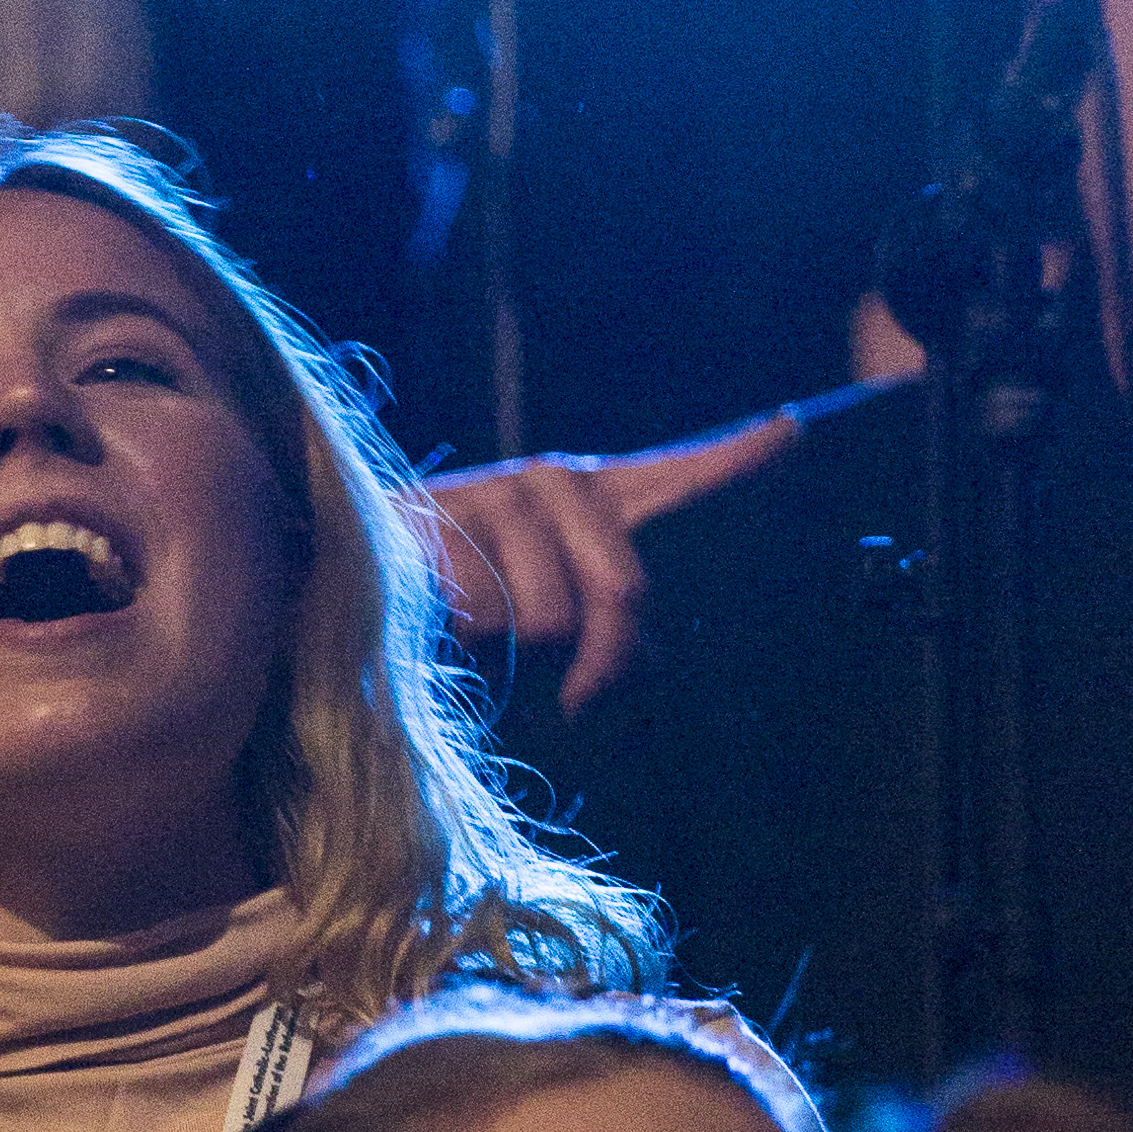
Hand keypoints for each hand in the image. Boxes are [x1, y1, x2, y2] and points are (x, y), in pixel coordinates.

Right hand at [420, 411, 802, 720]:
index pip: (677, 472)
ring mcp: (500, 494)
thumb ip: (603, 626)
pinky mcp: (445, 517)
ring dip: (515, 659)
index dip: (740, 459)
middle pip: (625, 588)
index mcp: (588, 498)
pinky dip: (465, 649)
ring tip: (477, 644)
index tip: (796, 433)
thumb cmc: (452, 614)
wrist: (336, 583)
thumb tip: (636, 663)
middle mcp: (553, 481)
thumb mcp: (539, 614)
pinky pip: (490, 618)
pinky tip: (438, 628)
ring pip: (551, 618)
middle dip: (605, 659)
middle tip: (578, 698)